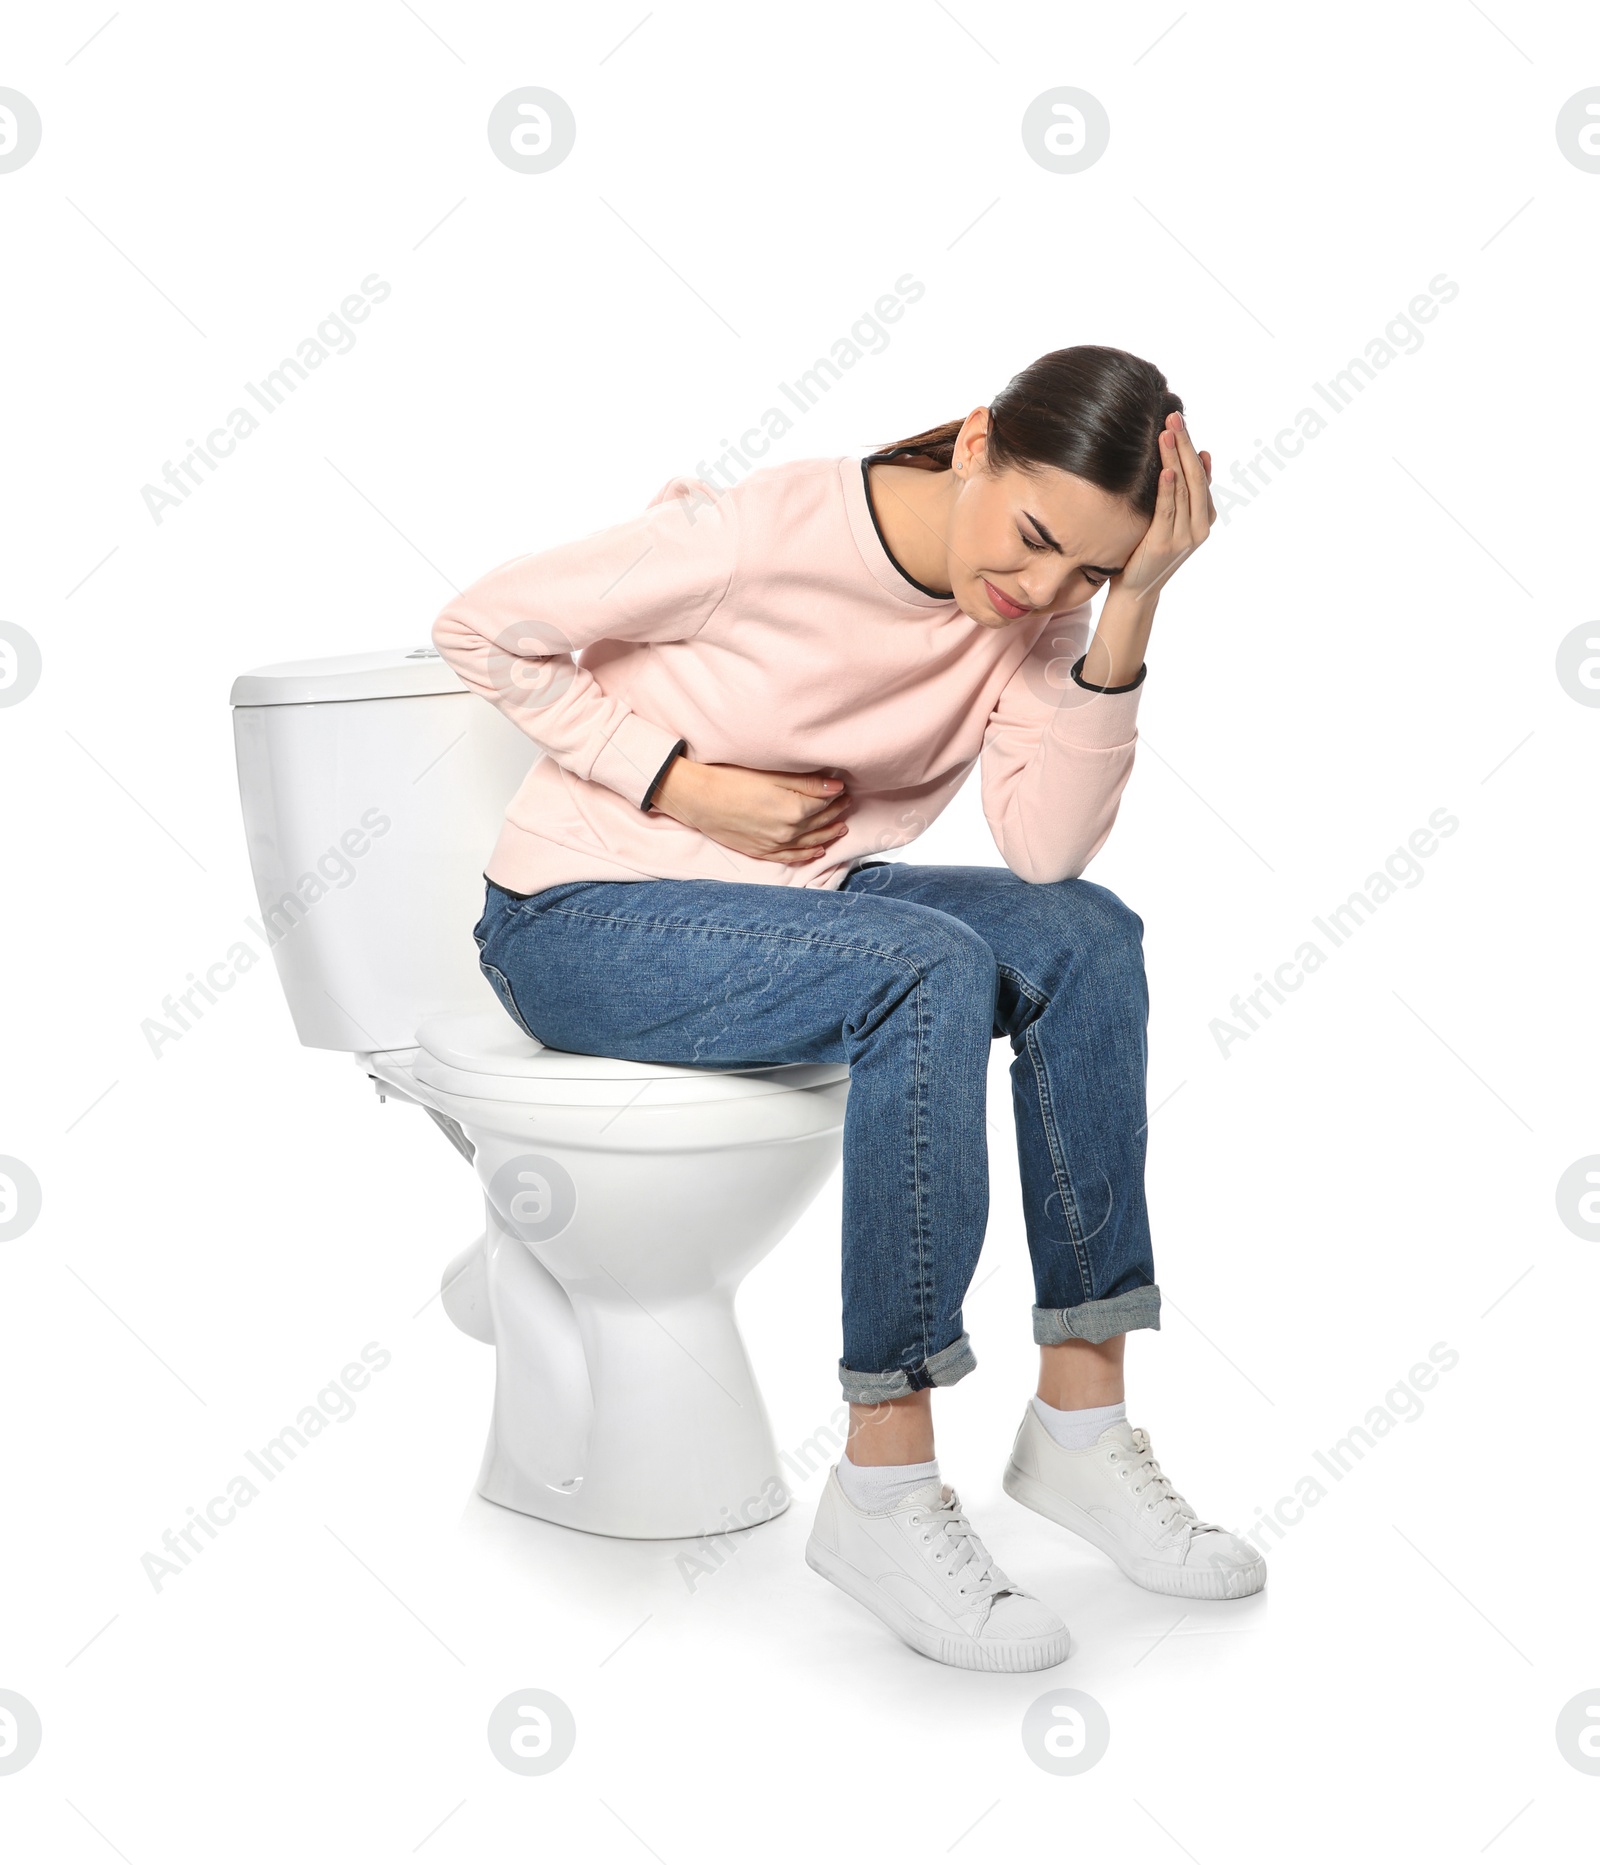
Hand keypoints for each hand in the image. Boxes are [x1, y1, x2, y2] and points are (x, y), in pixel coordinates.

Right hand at [653, 758, 850, 863]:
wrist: (698, 799)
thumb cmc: (731, 780)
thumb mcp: (772, 774)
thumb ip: (807, 783)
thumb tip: (836, 786)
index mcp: (794, 810)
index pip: (824, 804)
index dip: (836, 796)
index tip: (844, 790)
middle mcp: (788, 832)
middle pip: (819, 824)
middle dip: (835, 814)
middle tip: (846, 805)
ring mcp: (774, 845)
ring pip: (809, 843)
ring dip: (827, 835)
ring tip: (840, 828)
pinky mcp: (760, 851)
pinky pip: (791, 858)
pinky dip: (806, 855)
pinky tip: (817, 852)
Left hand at [1114, 411, 1213, 602]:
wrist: (1137, 590)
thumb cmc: (1148, 550)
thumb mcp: (1170, 518)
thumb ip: (1184, 492)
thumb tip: (1200, 454)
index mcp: (1204, 515)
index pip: (1200, 473)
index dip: (1190, 446)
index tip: (1179, 421)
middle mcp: (1200, 525)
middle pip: (1194, 476)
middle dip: (1184, 444)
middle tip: (1174, 417)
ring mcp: (1185, 536)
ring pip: (1183, 489)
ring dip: (1175, 459)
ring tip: (1167, 433)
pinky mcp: (1165, 544)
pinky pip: (1168, 511)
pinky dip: (1168, 490)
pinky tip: (1166, 471)